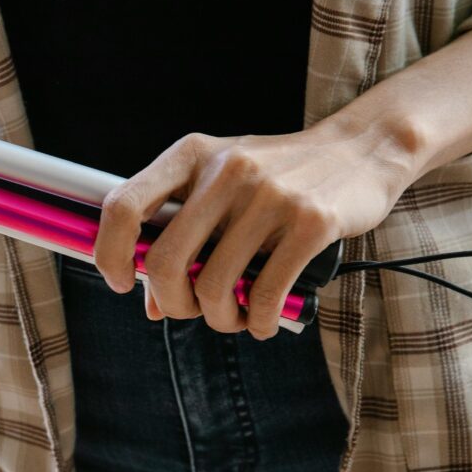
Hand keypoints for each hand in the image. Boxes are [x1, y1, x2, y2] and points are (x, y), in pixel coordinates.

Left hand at [93, 121, 417, 339]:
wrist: (362, 149)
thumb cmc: (277, 179)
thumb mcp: (221, 187)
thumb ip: (182, 236)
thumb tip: (151, 305)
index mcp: (191, 155)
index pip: (123, 206)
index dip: (110, 254)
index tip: (123, 282)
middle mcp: (225, 170)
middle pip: (165, 261)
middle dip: (172, 303)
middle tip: (189, 311)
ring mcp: (269, 195)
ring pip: (215, 285)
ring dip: (220, 318)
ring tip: (234, 318)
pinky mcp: (311, 221)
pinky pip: (267, 293)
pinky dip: (260, 321)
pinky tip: (263, 322)